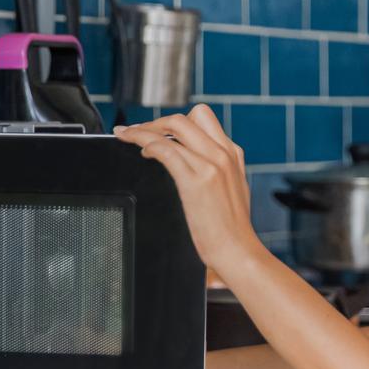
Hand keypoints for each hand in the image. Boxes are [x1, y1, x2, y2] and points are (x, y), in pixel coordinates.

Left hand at [113, 104, 264, 274]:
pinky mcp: (196, 180)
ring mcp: (211, 165)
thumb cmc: (232, 229)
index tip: (158, 129)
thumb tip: (196, 164)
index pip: (203, 119)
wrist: (238, 250)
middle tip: (139, 132)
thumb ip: (218, 171)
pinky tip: (141, 150)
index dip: (175, 121)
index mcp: (232, 154)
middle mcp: (223, 154)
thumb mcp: (233, 189)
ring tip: (130, 138)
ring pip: (173, 128)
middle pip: (187, 117)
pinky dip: (147, 143)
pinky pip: (165, 149)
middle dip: (157, 121)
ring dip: (144, 130)